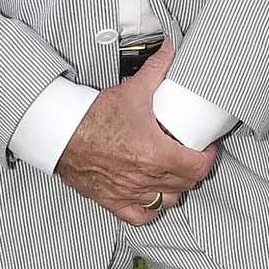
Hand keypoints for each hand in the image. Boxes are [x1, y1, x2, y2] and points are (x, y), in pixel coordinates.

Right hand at [54, 42, 217, 225]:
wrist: (60, 133)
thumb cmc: (92, 117)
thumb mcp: (131, 91)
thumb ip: (156, 70)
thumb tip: (170, 52)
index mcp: (156, 155)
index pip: (198, 167)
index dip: (207, 157)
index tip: (204, 147)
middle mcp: (145, 178)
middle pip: (186, 184)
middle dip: (192, 169)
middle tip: (189, 154)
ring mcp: (129, 192)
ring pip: (166, 200)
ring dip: (174, 188)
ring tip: (172, 173)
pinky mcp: (112, 200)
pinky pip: (139, 215)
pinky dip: (149, 208)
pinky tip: (150, 195)